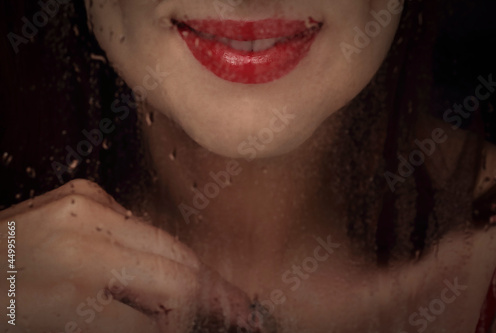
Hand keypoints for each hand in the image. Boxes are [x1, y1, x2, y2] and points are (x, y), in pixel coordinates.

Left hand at [0, 179, 267, 332]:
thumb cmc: (6, 309)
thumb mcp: (62, 331)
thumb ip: (131, 324)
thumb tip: (177, 320)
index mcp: (72, 284)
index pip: (173, 302)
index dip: (200, 319)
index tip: (230, 325)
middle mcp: (85, 234)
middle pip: (182, 265)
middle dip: (217, 294)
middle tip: (242, 313)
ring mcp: (87, 204)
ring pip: (170, 242)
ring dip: (194, 273)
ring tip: (215, 295)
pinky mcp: (86, 192)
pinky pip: (143, 226)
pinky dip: (160, 253)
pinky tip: (165, 271)